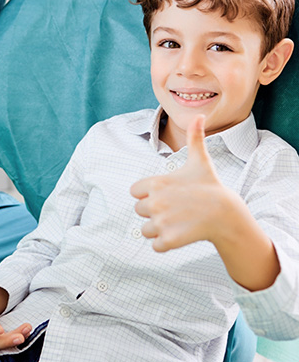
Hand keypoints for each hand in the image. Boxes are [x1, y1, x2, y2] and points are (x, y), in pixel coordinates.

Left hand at [130, 115, 229, 250]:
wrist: (226, 213)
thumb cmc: (210, 185)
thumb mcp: (200, 160)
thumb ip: (195, 137)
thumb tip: (199, 115)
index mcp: (155, 183)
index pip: (135, 192)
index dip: (148, 194)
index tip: (167, 193)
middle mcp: (154, 202)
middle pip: (139, 211)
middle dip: (154, 212)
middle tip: (176, 208)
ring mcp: (161, 222)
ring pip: (145, 230)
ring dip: (158, 229)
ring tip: (178, 222)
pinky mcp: (168, 240)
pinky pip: (155, 245)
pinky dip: (164, 244)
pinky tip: (179, 234)